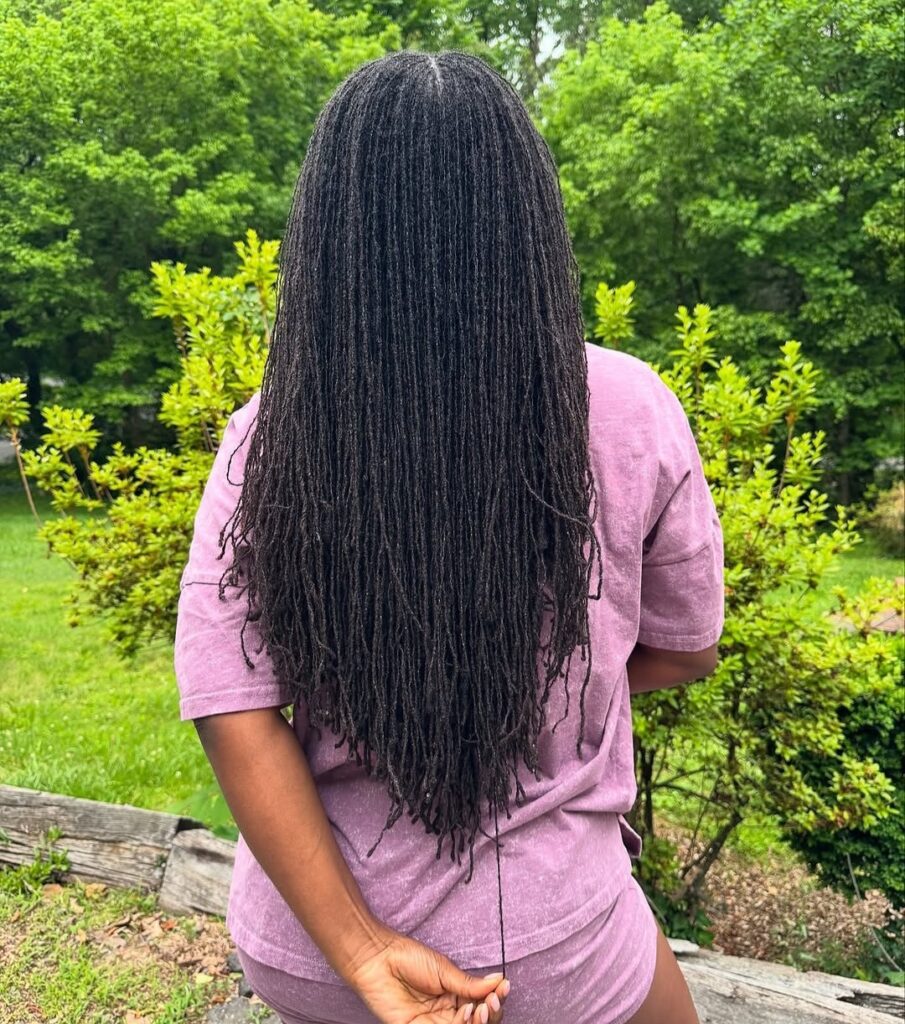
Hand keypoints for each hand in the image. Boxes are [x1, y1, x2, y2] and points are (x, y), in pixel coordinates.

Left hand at [345, 926, 509, 1023]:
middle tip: (491, 1002)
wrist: (377, 959)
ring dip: (477, 1023)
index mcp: (455, 994)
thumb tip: (498, 981)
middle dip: (489, 1015)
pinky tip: (465, 1016)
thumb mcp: (443, 969)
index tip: (503, 989)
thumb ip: (468, 983)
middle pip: (476, 1022)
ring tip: (477, 1008)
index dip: (495, 1000)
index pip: (481, 1004)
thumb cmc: (407, 958)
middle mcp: (447, 1012)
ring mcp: (434, 1023)